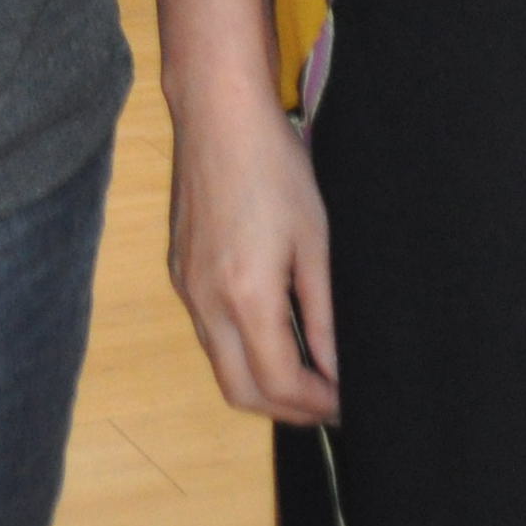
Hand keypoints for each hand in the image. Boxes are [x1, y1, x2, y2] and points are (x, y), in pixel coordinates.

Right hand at [170, 91, 339, 424]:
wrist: (218, 115)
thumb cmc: (275, 168)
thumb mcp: (316, 242)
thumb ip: (325, 314)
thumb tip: (338, 369)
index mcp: (245, 296)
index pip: (278, 384)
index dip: (316, 405)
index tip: (346, 402)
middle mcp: (206, 302)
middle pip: (240, 393)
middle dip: (287, 409)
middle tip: (328, 402)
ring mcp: (186, 289)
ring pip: (221, 366)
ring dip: (262, 382)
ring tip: (308, 369)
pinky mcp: (179, 273)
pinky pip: (209, 333)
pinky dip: (241, 350)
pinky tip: (273, 330)